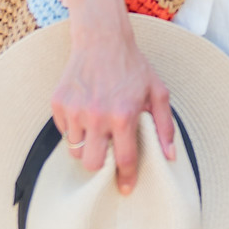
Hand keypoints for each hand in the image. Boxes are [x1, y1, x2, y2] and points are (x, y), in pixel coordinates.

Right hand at [50, 25, 175, 193]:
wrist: (101, 39)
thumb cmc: (133, 66)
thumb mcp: (158, 92)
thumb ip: (165, 126)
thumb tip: (170, 155)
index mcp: (123, 115)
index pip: (123, 159)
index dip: (125, 178)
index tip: (125, 189)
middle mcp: (96, 116)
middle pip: (92, 164)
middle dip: (100, 166)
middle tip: (106, 156)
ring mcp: (74, 110)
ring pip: (75, 150)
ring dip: (86, 147)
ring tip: (96, 131)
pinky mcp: (58, 103)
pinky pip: (63, 130)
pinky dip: (73, 129)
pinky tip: (84, 113)